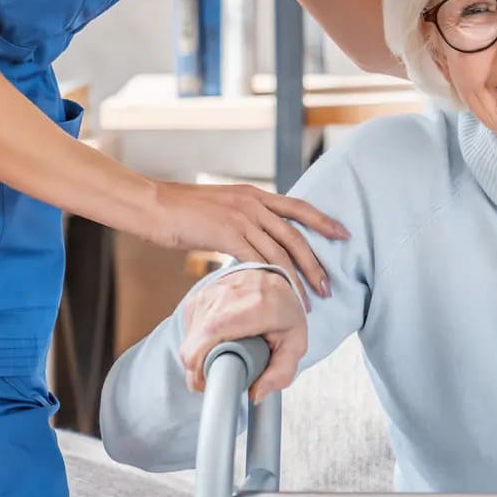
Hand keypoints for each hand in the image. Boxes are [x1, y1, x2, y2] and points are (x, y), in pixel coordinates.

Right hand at [145, 180, 346, 301]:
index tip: (344, 234)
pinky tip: (277, 294)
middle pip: (296, 235)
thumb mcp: (221, 209)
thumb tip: (255, 242)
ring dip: (297, 278)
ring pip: (280, 251)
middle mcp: (253, 202)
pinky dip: (271, 278)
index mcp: (254, 195)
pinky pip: (257, 259)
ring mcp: (241, 217)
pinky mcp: (227, 233)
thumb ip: (242, 221)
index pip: (299, 207)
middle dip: (315, 263)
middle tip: (329, 286)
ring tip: (307, 301)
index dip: (324, 221)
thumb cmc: (181, 211)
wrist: (152, 205)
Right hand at [179, 270, 307, 402]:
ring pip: (189, 341)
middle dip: (201, 370)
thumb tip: (256, 394)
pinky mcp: (197, 297)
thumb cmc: (283, 308)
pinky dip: (199, 343)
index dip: (202, 366)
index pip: (211, 336)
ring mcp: (208, 294)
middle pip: (194, 345)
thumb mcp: (294, 342)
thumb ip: (282, 372)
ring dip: (201, 356)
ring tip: (224, 354)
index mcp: (254, 305)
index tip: (211, 383)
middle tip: (221, 375)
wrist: (271, 276)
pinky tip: (217, 341)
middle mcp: (227, 295)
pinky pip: (188, 331)